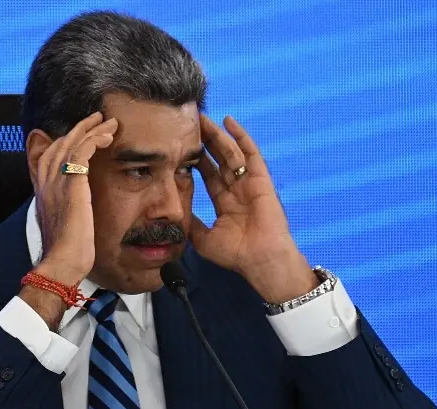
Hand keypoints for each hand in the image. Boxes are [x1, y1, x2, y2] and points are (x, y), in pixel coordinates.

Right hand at [32, 112, 117, 284]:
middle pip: (61, 143)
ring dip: (92, 130)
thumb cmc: (66, 251)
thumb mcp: (63, 223)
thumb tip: (76, 208)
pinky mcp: (72, 183)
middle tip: (98, 119)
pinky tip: (108, 137)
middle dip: (81, 128)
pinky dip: (95, 140)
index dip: (67, 141)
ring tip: (108, 122)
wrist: (61, 262)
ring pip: (73, 143)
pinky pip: (82, 151)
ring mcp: (57, 181)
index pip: (50, 154)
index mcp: (42, 189)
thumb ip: (66, 208)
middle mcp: (46, 181)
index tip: (83, 133)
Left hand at [190, 114, 317, 302]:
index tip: (182, 147)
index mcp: (225, 203)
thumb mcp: (204, 239)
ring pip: (231, 153)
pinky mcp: (261, 180)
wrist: (260, 260)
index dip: (196, 160)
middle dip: (205, 143)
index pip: (208, 175)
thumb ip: (191, 224)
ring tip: (203, 119)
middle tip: (190, 125)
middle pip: (218, 160)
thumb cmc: (236, 254)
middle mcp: (237, 190)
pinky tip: (229, 122)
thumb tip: (174, 213)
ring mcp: (250, 183)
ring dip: (217, 136)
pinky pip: (251, 153)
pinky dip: (241, 137)